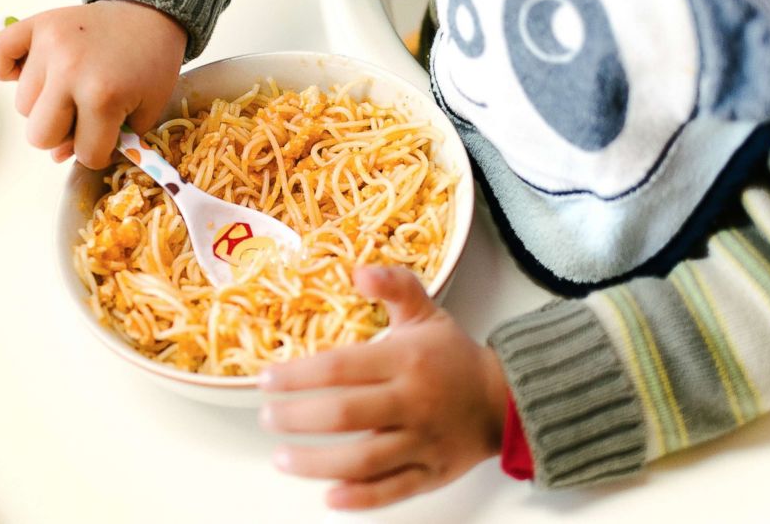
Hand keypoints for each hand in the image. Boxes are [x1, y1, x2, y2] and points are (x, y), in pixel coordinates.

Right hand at [0, 0, 186, 168]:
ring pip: (23, 106)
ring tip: (71, 86)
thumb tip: (59, 154)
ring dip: (44, 105)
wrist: (149, 12)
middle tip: (84, 115)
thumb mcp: (146, 111)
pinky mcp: (36, 25)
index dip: (98, 151)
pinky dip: (8, 69)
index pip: (85, 153)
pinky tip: (34, 73)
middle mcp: (69, 71)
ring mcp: (49, 46)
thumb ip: (109, 141)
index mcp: (103, 97)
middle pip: (40, 136)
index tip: (108, 136)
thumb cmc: (151, 63)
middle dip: (63, 134)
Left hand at [258, 266, 508, 509]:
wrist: (503, 400)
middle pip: (346, 414)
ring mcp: (422, 441)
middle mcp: (413, 401)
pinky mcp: (431, 473)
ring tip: (281, 459)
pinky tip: (329, 497)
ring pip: (364, 460)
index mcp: (406, 359)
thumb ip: (395, 286)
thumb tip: (358, 271)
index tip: (266, 379)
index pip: (341, 367)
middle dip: (298, 418)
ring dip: (317, 463)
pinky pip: (392, 490)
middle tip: (267, 418)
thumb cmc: (452, 356)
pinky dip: (360, 498)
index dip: (298, 375)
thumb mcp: (426, 312)